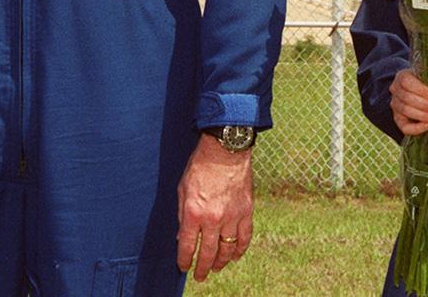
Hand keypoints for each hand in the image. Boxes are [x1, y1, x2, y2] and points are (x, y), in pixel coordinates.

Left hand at [176, 134, 253, 281]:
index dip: (184, 261)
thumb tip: (180, 235)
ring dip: (221, 262)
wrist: (225, 151)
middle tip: (200, 276)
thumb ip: (182, 215)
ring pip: (227, 249)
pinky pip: (244, 238)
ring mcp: (231, 216)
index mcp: (193, 213)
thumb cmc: (200, 167)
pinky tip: (235, 256)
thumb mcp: (182, 190)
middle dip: (202, 268)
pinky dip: (240, 250)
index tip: (183, 267)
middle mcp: (212, 218)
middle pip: (207, 253)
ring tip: (216, 267)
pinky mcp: (246, 211)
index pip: (186, 246)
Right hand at [389, 68, 427, 136]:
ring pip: (406, 111)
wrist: (423, 93)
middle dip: (426, 105)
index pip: (406, 81)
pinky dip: (417, 128)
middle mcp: (395, 90)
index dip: (420, 89)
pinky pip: (405, 127)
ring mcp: (395, 105)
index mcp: (402, 76)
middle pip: (407, 98)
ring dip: (424, 116)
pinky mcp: (398, 119)